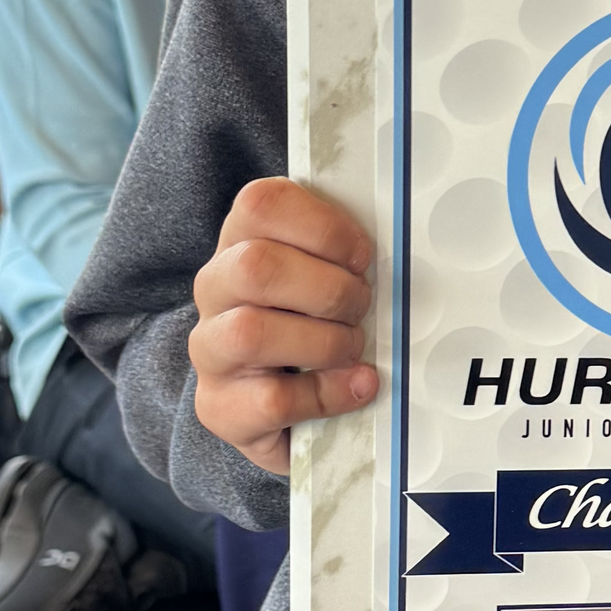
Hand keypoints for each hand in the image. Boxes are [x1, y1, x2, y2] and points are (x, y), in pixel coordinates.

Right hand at [189, 178, 375, 474]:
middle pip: (256, 266)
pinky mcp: (219, 406)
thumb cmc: (309, 327)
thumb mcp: (325, 279)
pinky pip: (272, 398)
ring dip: (323, 342)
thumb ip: (346, 257)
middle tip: (360, 308)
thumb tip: (400, 254)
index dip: (322, 226)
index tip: (361, 255)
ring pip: (252, 332)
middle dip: (329, 289)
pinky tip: (354, 387)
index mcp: (240, 242)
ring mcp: (210, 348)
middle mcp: (215, 289)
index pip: (261, 204)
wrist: (271, 404)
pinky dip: (327, 394)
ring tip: (351, 348)